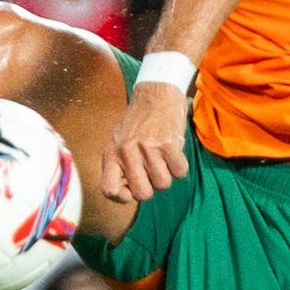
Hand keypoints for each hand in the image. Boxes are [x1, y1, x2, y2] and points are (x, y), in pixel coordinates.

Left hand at [102, 84, 189, 204]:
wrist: (157, 92)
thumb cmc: (139, 122)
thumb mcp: (119, 142)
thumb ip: (119, 167)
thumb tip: (127, 194)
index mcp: (112, 153)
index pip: (109, 190)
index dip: (122, 197)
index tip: (131, 189)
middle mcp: (127, 151)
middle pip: (142, 194)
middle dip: (151, 187)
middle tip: (152, 171)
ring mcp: (148, 147)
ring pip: (163, 184)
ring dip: (167, 175)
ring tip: (163, 158)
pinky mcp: (168, 142)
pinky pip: (179, 171)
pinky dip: (179, 166)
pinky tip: (173, 153)